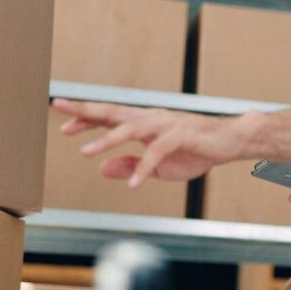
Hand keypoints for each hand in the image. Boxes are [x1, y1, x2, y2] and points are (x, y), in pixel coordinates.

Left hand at [52, 99, 245, 186]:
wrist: (232, 142)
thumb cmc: (197, 150)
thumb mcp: (159, 166)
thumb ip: (130, 165)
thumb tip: (101, 168)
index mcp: (145, 123)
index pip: (110, 117)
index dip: (86, 118)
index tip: (62, 124)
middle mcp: (152, 119)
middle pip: (113, 112)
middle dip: (85, 110)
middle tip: (58, 106)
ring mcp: (167, 124)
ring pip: (131, 129)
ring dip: (107, 140)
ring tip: (86, 153)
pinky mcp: (182, 135)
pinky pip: (158, 152)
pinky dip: (144, 168)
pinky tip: (134, 183)